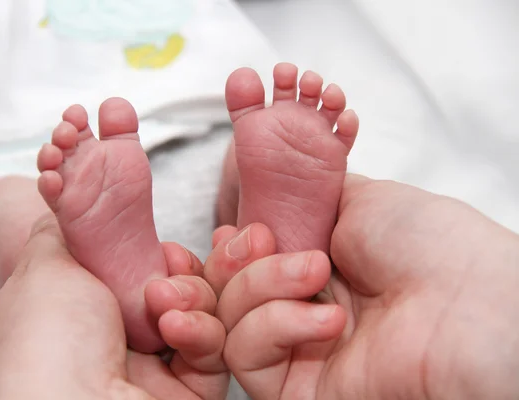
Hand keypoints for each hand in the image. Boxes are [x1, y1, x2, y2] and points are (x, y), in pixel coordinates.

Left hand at [0, 214, 227, 399]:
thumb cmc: (46, 345)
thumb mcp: (43, 268)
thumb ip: (61, 232)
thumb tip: (63, 200)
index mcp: (77, 314)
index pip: (130, 270)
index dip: (151, 253)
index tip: (159, 244)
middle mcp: (113, 342)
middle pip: (172, 288)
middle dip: (179, 272)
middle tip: (169, 267)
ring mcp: (150, 369)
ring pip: (200, 314)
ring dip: (189, 298)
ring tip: (163, 302)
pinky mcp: (187, 392)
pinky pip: (213, 349)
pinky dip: (200, 332)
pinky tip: (176, 329)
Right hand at [206, 174, 518, 399]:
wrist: (471, 304)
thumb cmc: (432, 246)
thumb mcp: (360, 198)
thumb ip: (304, 198)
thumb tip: (267, 192)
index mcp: (316, 266)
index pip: (247, 262)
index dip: (231, 247)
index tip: (234, 227)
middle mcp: (303, 309)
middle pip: (228, 291)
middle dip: (232, 260)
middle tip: (261, 238)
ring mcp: (300, 350)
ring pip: (229, 321)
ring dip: (260, 284)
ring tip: (313, 272)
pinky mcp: (298, 390)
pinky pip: (247, 356)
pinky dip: (277, 326)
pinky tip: (328, 320)